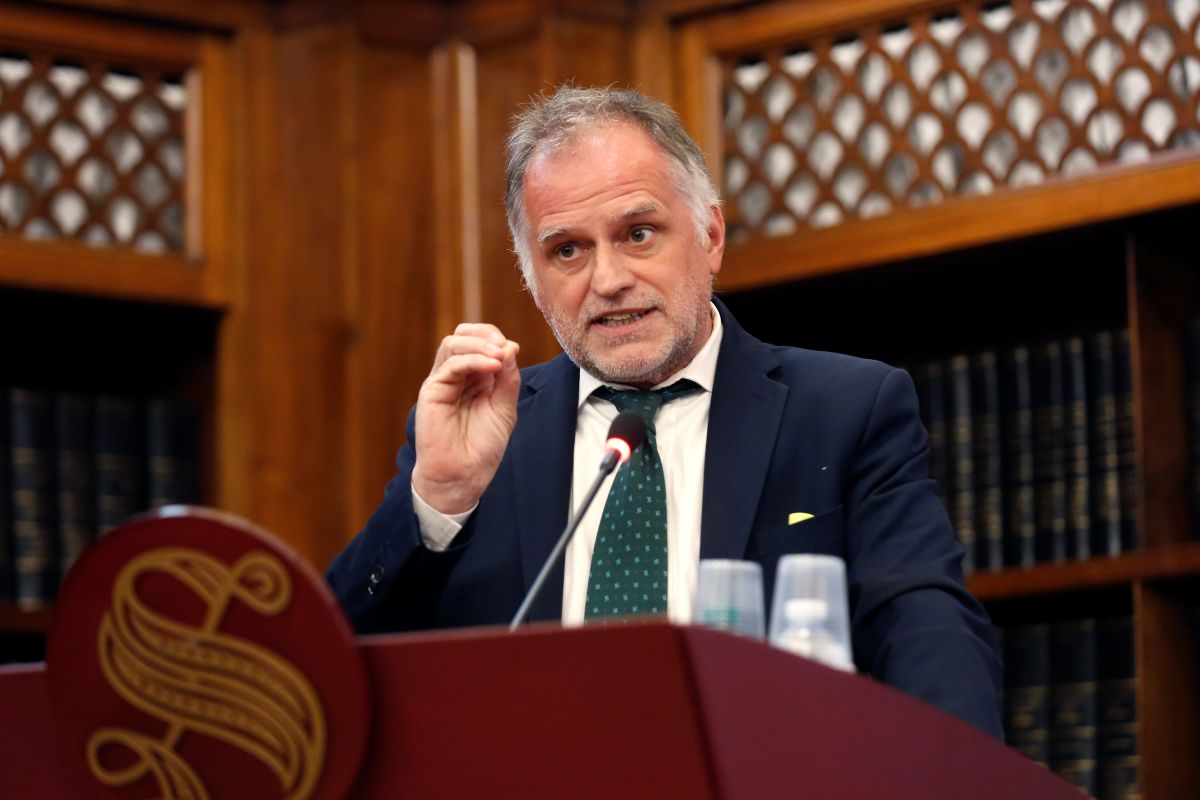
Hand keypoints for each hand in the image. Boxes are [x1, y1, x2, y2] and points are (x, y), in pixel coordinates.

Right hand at [411, 323, 520, 513]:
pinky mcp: (432, 391)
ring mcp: (443, 381)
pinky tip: (492, 366)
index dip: (496, 339)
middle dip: (485, 334)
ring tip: (499, 356)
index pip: (480, 342)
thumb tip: (511, 346)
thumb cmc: (482, 447)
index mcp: (475, 378)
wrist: (463, 475)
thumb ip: (508, 379)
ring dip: (479, 344)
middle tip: (503, 347)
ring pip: (453, 343)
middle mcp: (457, 376)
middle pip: (463, 335)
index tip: (513, 349)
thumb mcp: (505, 409)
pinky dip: (473, 359)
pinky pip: (450, 365)